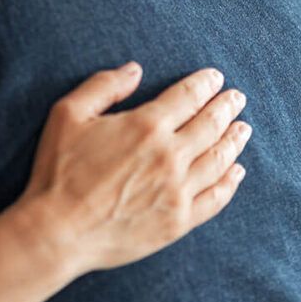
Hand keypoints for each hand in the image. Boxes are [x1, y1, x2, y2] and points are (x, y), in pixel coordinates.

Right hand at [12, 62, 249, 277]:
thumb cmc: (58, 171)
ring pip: (219, 160)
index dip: (205, 84)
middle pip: (210, 125)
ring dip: (234, 140)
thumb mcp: (67, 115)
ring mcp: (178, 190)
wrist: (58, 231)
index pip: (188, 96)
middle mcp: (170, 155)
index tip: (215, 78)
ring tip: (243, 129)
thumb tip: (135, 70)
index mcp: (145, 125)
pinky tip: (237, 172)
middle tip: (237, 98)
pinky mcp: (178, 221)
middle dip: (226, 107)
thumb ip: (103, 86)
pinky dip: (230, 182)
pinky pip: (215, 198)